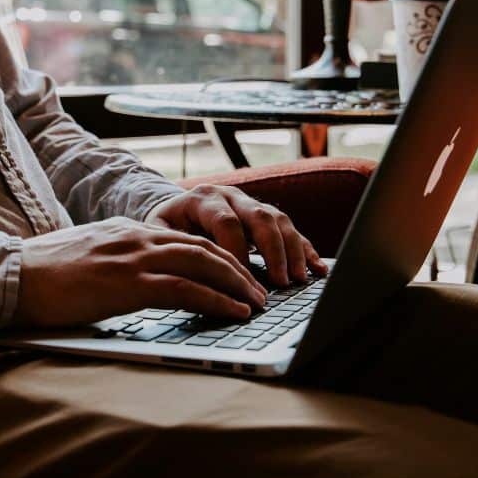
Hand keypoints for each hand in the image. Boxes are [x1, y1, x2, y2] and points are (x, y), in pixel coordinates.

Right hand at [15, 217, 266, 327]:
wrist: (11, 276)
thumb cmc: (41, 275)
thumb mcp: (88, 258)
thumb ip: (117, 261)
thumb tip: (136, 279)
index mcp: (128, 231)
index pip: (185, 239)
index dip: (217, 256)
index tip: (237, 273)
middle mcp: (137, 237)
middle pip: (204, 247)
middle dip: (238, 269)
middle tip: (260, 290)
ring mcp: (134, 258)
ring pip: (203, 264)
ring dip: (237, 284)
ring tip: (256, 304)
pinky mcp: (128, 284)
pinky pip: (186, 290)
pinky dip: (217, 299)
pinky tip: (234, 312)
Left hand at [145, 184, 328, 287]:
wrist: (172, 210)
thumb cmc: (165, 229)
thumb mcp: (160, 235)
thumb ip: (176, 248)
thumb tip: (194, 277)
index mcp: (203, 198)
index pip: (226, 222)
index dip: (237, 251)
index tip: (242, 280)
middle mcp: (231, 196)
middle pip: (260, 216)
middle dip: (273, 251)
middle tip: (280, 282)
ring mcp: (250, 203)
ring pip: (279, 220)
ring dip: (293, 251)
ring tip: (299, 279)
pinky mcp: (265, 216)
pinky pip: (290, 229)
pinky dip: (305, 249)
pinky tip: (318, 268)